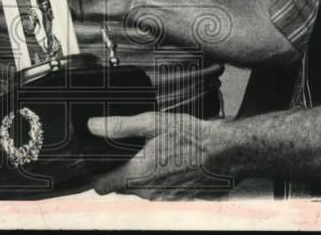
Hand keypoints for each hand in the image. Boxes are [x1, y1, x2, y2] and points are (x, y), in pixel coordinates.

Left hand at [87, 112, 234, 199]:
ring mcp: (163, 197)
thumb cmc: (193, 137)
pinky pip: (156, 189)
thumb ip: (120, 126)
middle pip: (120, 185)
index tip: (94, 160)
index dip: (94, 173)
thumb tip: (92, 126)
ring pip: (138, 187)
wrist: (228, 153)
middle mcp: (148, 192)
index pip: (101, 186)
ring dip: (138, 172)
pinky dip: (155, 176)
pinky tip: (165, 158)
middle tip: (122, 148)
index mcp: (138, 175)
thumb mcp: (153, 123)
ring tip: (147, 149)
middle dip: (117, 169)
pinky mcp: (177, 197)